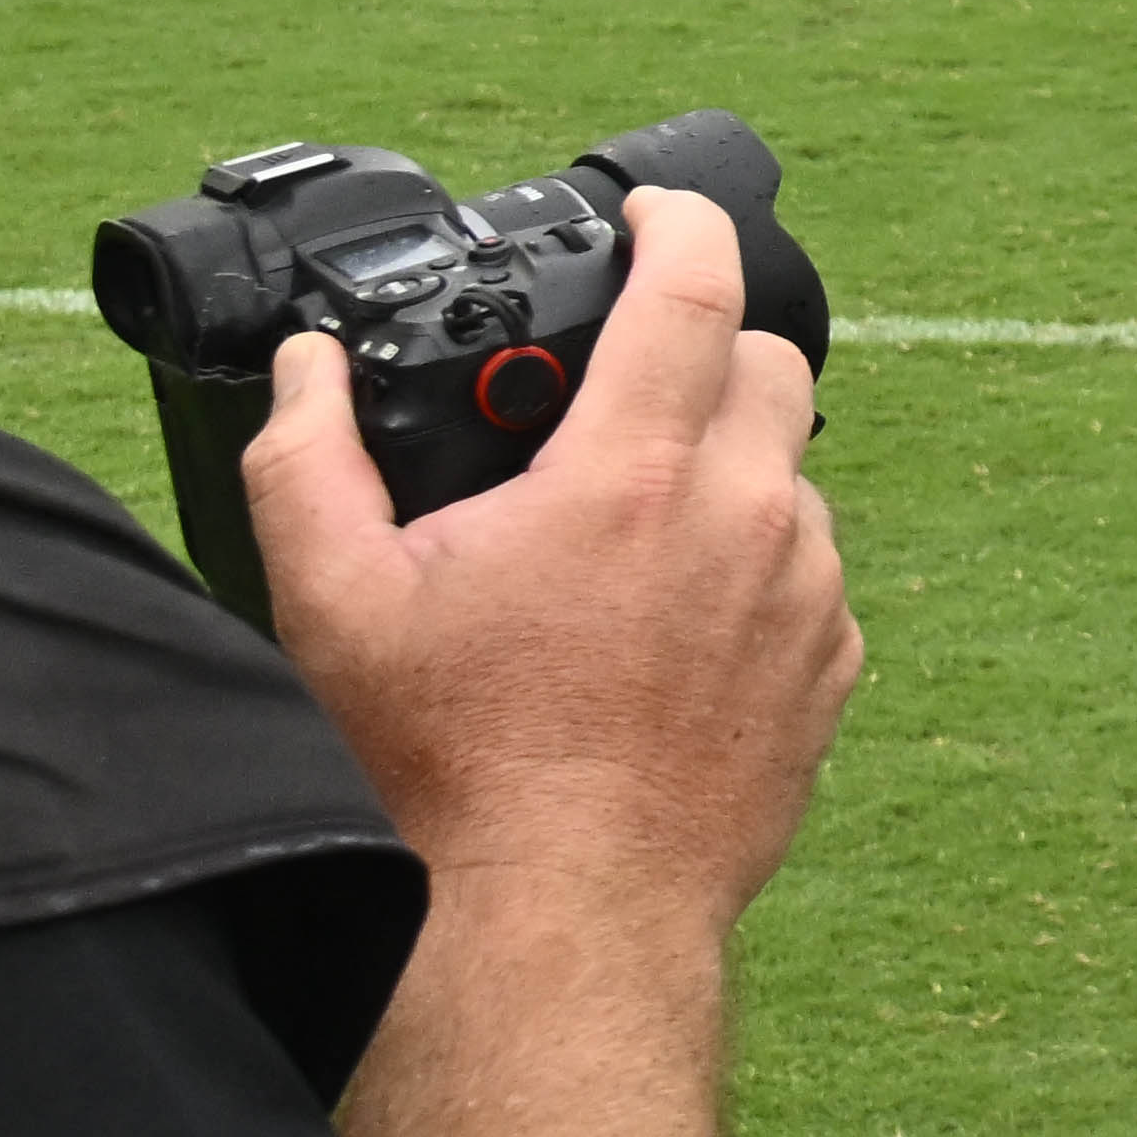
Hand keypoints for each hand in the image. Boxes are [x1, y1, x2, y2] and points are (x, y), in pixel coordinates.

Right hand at [238, 189, 861, 923]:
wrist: (557, 924)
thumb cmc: (447, 772)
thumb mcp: (332, 601)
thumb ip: (306, 457)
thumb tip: (306, 370)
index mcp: (633, 476)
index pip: (698, 285)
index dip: (680, 222)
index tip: (654, 212)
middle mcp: (745, 521)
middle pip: (770, 362)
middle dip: (706, 345)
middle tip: (625, 384)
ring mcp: (803, 599)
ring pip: (790, 475)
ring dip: (726, 467)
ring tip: (630, 526)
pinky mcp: (829, 672)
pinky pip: (808, 576)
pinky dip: (751, 567)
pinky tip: (668, 620)